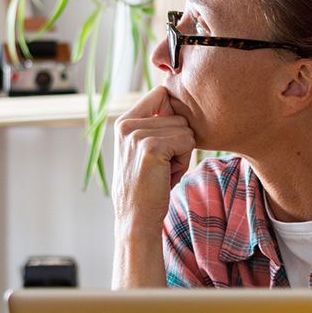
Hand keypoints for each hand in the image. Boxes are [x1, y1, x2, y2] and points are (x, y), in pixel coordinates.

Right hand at [113, 86, 194, 232]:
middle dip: (179, 141)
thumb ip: (155, 125)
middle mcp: (127, 124)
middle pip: (178, 115)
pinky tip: (167, 175)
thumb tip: (179, 99)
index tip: (168, 140)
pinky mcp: (151, 147)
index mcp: (124, 122)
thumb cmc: (147, 186)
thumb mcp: (144, 149)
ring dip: (182, 153)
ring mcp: (138, 135)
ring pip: (185, 129)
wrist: (136, 218)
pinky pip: (187, 141)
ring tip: (163, 171)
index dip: (174, 115)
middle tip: (163, 164)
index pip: (161, 94)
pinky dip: (184, 161)